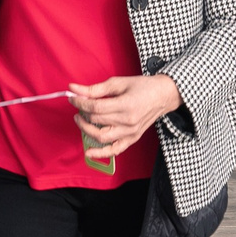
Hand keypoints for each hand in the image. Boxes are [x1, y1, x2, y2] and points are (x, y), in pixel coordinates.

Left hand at [68, 73, 182, 160]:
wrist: (162, 95)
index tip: (72, 97)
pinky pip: (115, 150)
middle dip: (83, 112)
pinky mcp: (132, 138)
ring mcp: (131, 132)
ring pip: (101, 137)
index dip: (80, 102)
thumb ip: (96, 88)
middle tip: (79, 105)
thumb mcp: (118, 82)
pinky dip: (101, 153)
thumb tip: (74, 88)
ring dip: (86, 129)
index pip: (95, 107)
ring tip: (81, 120)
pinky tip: (89, 152)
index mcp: (126, 104)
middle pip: (97, 120)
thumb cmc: (142, 86)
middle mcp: (128, 121)